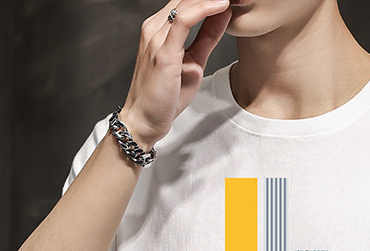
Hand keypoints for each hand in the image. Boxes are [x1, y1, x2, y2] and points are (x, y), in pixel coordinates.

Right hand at [119, 0, 232, 145]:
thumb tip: (223, 16)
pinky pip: (184, 19)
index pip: (186, 1)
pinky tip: (222, 5)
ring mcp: (156, 38)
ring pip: (185, 2)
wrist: (145, 120)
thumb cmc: (165, 96)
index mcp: (160, 28)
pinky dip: (204, 8)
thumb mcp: (194, 62)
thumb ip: (207, 37)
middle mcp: (154, 28)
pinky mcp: (162, 51)